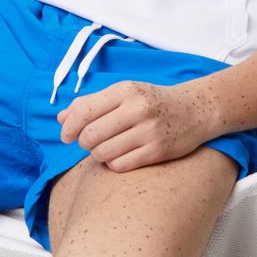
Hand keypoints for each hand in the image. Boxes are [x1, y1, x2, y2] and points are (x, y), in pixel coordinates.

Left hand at [55, 79, 219, 172]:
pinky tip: (121, 156)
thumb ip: (92, 103)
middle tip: (90, 142)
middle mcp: (137, 109)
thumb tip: (61, 118)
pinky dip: (114, 164)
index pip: (84, 110)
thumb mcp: (124, 93)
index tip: (66, 135)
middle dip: (84, 143)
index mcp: (126, 90)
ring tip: (107, 148)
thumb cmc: (153, 101)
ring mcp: (148, 131)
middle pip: (90, 135)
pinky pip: (120, 165)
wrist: (195, 110)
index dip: (69, 127)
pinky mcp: (157, 151)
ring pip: (102, 153)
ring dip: (98, 154)